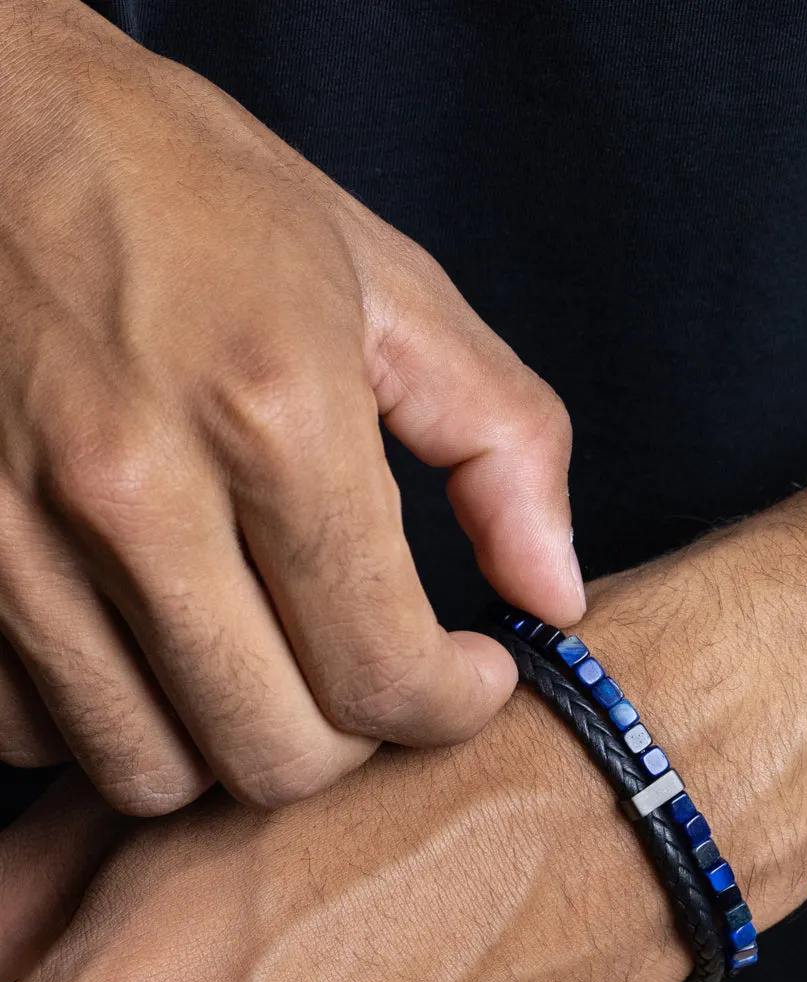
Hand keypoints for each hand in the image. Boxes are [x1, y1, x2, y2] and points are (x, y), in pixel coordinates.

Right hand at [0, 0, 582, 814]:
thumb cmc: (179, 189)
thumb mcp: (380, 283)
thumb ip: (501, 443)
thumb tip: (554, 595)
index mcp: (271, 412)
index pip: (384, 675)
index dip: (450, 706)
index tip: (464, 676)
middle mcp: (130, 489)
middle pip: (274, 755)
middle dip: (348, 738)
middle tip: (364, 672)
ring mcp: (9, 534)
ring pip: (150, 769)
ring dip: (225, 740)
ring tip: (258, 657)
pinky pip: (33, 733)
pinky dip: (106, 716)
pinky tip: (146, 643)